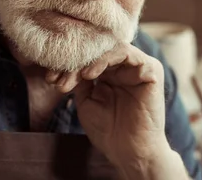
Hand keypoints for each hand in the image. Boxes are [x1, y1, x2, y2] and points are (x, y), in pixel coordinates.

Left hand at [45, 42, 187, 178]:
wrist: (129, 152)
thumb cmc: (109, 130)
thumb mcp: (87, 100)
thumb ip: (80, 79)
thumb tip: (68, 61)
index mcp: (114, 73)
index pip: (91, 58)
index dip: (69, 64)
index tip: (50, 78)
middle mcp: (128, 67)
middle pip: (100, 51)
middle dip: (77, 62)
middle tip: (59, 76)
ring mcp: (141, 67)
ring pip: (112, 48)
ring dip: (90, 59)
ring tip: (77, 76)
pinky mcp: (151, 70)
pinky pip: (127, 53)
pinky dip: (106, 59)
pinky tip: (90, 75)